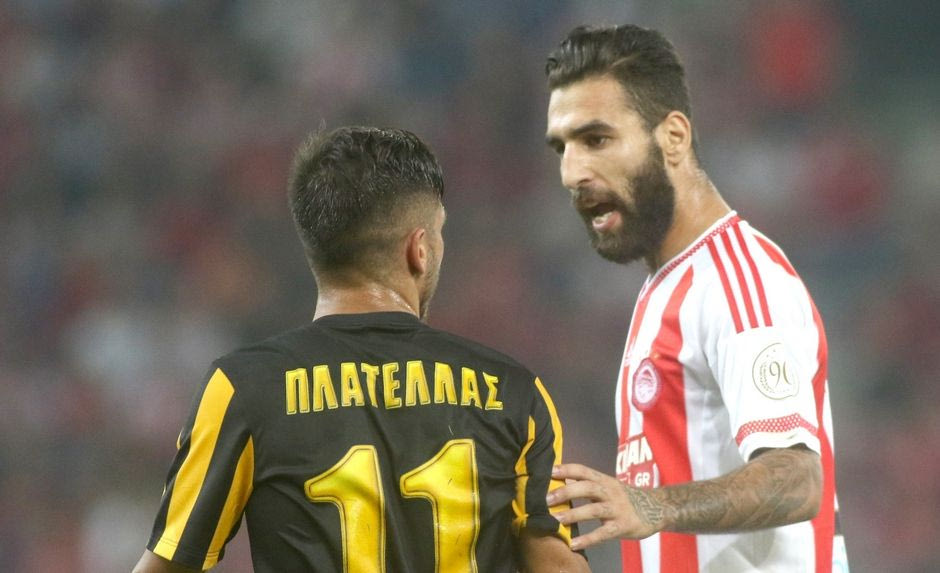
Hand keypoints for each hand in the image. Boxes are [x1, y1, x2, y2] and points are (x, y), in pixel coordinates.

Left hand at [546, 463, 664, 549]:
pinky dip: (588, 539)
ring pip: (594, 510)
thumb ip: (587, 483)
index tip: (549, 471)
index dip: (567, 469)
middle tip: (546, 499)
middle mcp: (610, 492)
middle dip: (566, 492)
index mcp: (605, 480)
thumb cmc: (625, 497)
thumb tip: (563, 476)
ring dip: (574, 514)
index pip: (584, 470)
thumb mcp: (608, 486)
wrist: (657, 508)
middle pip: (588, 487)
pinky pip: (604, 533)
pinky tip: (573, 544)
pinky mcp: (623, 526)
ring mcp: (617, 509)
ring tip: (556, 520)